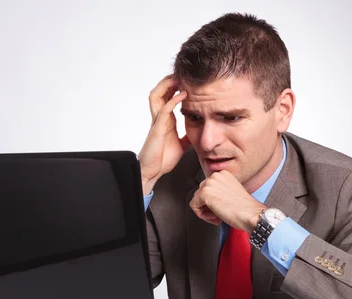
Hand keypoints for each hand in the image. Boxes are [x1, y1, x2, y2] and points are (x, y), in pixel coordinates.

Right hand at [138, 75, 189, 194]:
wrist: (153, 171)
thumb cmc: (162, 159)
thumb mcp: (182, 144)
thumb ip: (187, 135)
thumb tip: (198, 132)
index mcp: (166, 120)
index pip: (167, 97)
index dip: (175, 87)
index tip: (187, 80)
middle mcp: (160, 118)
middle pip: (159, 91)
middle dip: (169, 80)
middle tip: (181, 73)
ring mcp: (157, 122)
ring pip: (157, 95)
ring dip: (167, 85)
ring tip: (179, 78)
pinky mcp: (158, 128)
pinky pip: (164, 109)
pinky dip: (173, 100)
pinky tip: (183, 95)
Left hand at [189, 170, 266, 231]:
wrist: (251, 214)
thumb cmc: (244, 208)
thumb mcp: (230, 192)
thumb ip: (219, 190)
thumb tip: (207, 198)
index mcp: (222, 174)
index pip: (208, 187)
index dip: (213, 201)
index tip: (223, 207)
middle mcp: (215, 175)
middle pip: (201, 193)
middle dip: (208, 206)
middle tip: (220, 213)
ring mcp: (209, 183)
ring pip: (196, 200)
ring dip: (206, 211)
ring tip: (219, 216)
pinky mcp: (204, 193)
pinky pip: (194, 206)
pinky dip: (202, 215)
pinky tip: (216, 217)